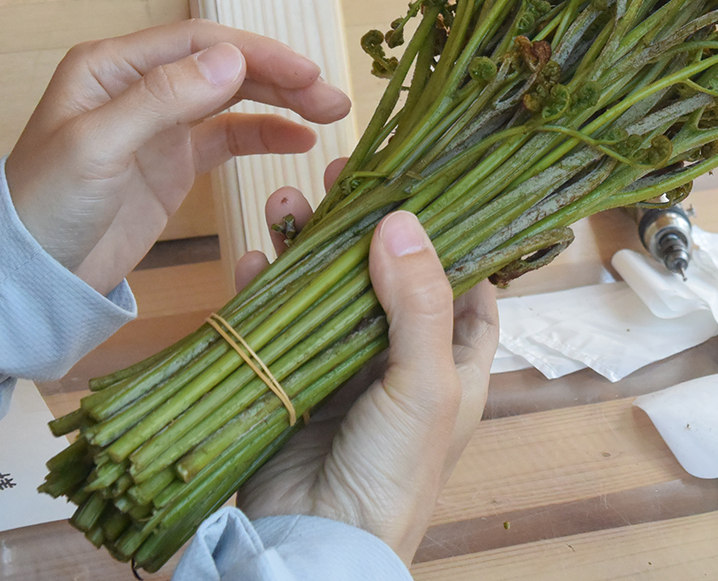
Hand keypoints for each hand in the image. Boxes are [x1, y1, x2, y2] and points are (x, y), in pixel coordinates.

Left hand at [5, 19, 350, 294]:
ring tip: (331, 113)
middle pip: (225, 66)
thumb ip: (164, 98)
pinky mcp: (176, 162)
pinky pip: (230, 138)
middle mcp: (140, 85)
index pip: (199, 42)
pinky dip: (267, 135)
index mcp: (112, 67)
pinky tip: (301, 140)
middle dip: (282, 77)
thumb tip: (233, 59)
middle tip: (332, 97)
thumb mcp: (98, 147)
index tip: (307, 72)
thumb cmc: (46, 207)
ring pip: (234, 98)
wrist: (33, 279)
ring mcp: (161, 124)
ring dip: (283, 101)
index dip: (258, 52)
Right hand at [234, 170, 498, 564]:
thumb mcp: (423, 384)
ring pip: (329, 286)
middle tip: (340, 176)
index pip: (461, 279)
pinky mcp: (292, 377)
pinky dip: (265, 286)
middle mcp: (401, 355)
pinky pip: (279, 319)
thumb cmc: (393, 474)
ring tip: (285, 201)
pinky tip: (252, 257)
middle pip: (384, 271)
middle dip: (362, 223)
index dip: (442, 232)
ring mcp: (344, 365)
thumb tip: (402, 220)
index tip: (417, 182)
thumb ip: (417, 302)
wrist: (317, 546)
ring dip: (307, 244)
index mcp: (453, 358)